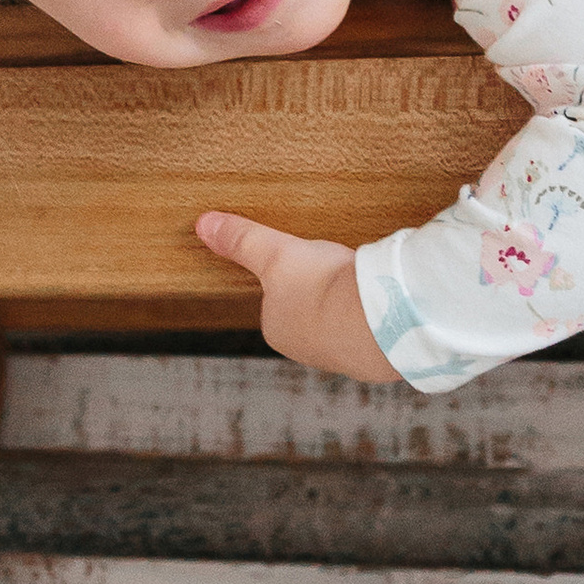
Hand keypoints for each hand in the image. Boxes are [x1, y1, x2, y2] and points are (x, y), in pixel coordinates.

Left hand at [196, 210, 398, 379]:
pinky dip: (373, 319)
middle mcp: (304, 350)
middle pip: (309, 313)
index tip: (310, 262)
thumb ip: (242, 240)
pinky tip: (380, 304)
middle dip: (323, 294)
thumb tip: (203, 225)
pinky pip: (368, 333)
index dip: (295, 276)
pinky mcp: (371, 358)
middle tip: (337, 271)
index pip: (277, 300)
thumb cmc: (322, 286)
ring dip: (350, 307)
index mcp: (277, 329)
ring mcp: (339, 356)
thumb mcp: (274, 253)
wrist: (376, 317)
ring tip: (360, 285)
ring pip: (340, 324)